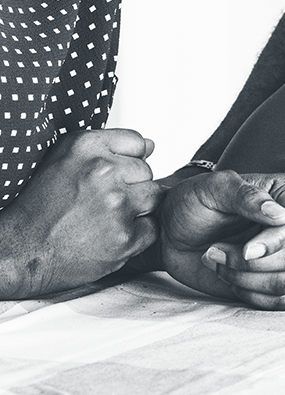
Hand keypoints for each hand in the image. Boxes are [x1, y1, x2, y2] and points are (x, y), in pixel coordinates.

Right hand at [0, 128, 160, 297]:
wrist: (20, 252)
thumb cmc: (39, 208)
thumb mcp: (63, 161)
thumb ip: (108, 147)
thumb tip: (151, 145)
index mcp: (86, 147)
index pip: (138, 143)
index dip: (126, 161)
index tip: (110, 176)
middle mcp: (103, 171)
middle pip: (146, 171)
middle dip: (130, 186)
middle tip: (102, 202)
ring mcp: (117, 205)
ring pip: (154, 197)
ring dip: (137, 208)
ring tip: (107, 218)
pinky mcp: (125, 237)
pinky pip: (152, 227)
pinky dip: (137, 234)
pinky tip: (110, 235)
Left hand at [157, 170, 284, 309]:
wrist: (171, 231)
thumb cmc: (193, 203)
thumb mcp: (214, 188)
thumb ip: (247, 196)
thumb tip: (282, 215)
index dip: (276, 241)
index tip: (246, 249)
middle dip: (250, 263)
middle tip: (216, 250)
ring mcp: (284, 254)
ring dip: (244, 278)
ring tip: (218, 260)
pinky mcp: (273, 280)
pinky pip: (279, 300)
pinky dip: (250, 294)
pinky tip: (229, 277)